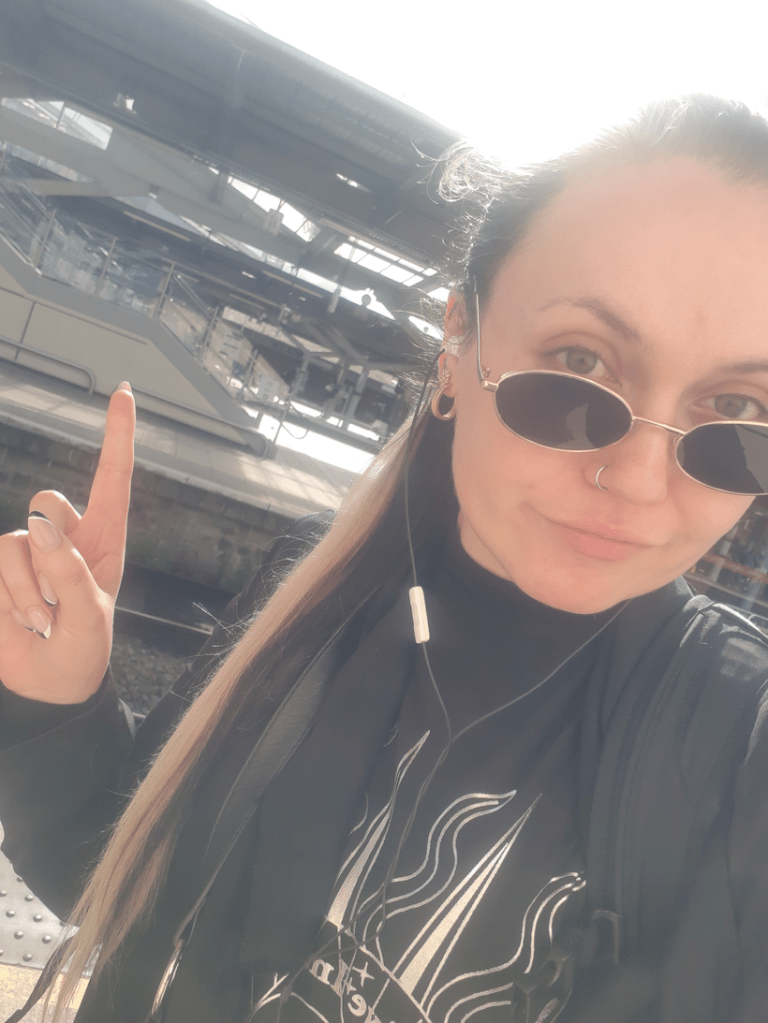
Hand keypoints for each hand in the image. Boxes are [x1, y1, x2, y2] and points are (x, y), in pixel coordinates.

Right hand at [0, 383, 134, 702]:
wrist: (47, 687)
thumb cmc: (82, 653)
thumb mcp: (89, 619)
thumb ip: (68, 572)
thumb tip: (39, 525)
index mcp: (104, 541)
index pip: (113, 479)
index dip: (118, 436)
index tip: (125, 392)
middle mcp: (66, 537)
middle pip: (47, 501)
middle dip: (49, 554)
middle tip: (60, 602)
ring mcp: (28, 552)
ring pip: (16, 541)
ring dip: (28, 590)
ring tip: (43, 620)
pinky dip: (11, 597)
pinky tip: (22, 622)